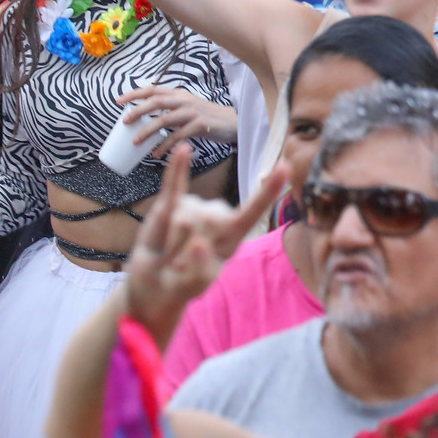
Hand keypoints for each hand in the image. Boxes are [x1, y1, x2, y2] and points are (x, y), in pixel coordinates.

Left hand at [114, 85, 237, 160]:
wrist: (232, 123)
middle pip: (157, 101)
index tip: (118, 101)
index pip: (153, 89)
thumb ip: (169, 109)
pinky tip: (156, 153)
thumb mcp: (186, 107)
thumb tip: (145, 118)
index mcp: (178, 94)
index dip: (134, 93)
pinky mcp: (200, 125)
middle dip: (138, 110)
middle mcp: (184, 100)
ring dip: (148, 131)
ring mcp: (192, 112)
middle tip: (125, 122)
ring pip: (165, 119)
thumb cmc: (205, 117)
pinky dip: (165, 145)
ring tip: (136, 142)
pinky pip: (178, 136)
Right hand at [123, 144, 285, 342]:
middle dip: (190, 247)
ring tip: (170, 256)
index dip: (268, 191)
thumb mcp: (193, 286)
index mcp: (232, 235)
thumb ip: (200, 270)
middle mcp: (216, 217)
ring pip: (185, 217)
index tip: (285, 167)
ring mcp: (193, 208)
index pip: (253, 211)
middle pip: (209, 220)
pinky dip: (176, 169)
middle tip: (180, 265)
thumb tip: (199, 243)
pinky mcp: (169, 205)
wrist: (152, 284)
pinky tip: (182, 150)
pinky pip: (174, 185)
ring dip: (173, 243)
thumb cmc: (180, 284)